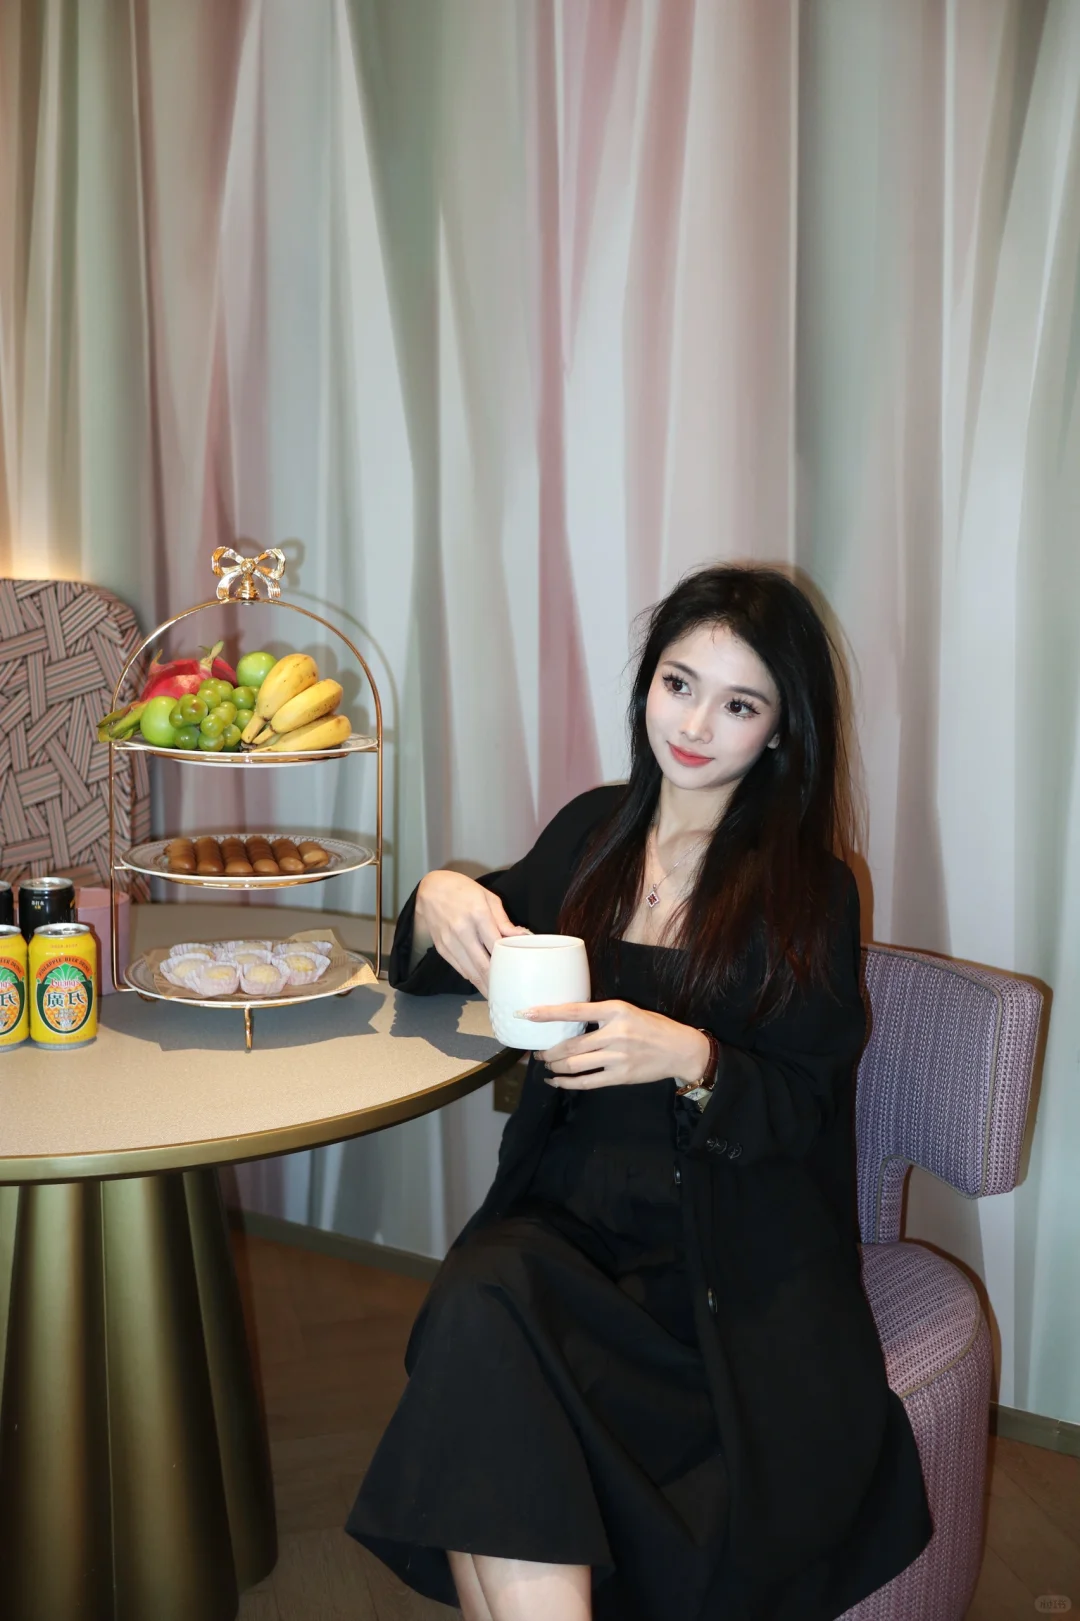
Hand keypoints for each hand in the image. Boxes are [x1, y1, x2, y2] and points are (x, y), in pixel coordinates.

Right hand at [414, 870, 529, 995]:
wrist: (431, 889)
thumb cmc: (464, 891)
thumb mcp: (488, 897)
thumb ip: (504, 920)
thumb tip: (521, 936)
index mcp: (478, 915)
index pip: (496, 945)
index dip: (507, 962)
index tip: (518, 975)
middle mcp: (462, 930)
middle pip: (482, 964)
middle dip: (495, 982)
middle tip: (509, 994)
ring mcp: (449, 942)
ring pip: (470, 971)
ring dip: (483, 986)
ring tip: (497, 996)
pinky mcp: (441, 949)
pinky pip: (459, 968)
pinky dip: (471, 977)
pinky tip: (481, 984)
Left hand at [520, 1000, 710, 1089]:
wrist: (679, 1049)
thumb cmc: (651, 1026)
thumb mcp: (627, 1011)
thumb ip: (601, 1016)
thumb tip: (567, 1022)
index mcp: (615, 1010)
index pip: (574, 1011)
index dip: (548, 1013)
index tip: (527, 1014)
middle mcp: (614, 1033)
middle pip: (569, 1044)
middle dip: (548, 1050)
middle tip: (537, 1052)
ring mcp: (617, 1057)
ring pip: (574, 1064)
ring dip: (554, 1066)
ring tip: (546, 1065)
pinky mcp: (620, 1076)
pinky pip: (586, 1082)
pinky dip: (566, 1083)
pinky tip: (556, 1081)